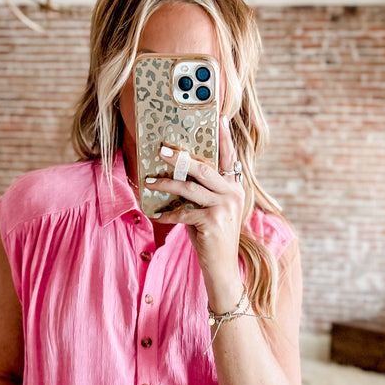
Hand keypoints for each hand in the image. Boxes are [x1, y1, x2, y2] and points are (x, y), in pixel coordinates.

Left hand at [148, 116, 244, 311]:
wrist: (223, 267)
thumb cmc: (212, 236)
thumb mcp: (212, 208)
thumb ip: (203, 190)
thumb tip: (178, 172)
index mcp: (234, 186)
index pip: (228, 156)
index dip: (223, 137)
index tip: (219, 117)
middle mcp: (232, 193)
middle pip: (203, 167)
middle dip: (179, 157)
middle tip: (161, 149)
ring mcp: (224, 207)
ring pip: (189, 187)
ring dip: (166, 184)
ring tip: (149, 182)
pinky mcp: (212, 222)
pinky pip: (182, 212)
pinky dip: (167, 214)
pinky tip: (155, 214)